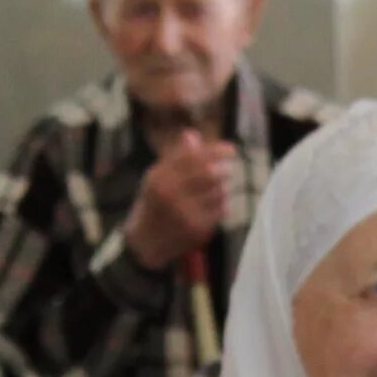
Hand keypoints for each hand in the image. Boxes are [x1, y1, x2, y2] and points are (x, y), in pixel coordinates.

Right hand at [124, 132, 239, 271]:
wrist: (145, 242)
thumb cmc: (153, 203)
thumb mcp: (157, 176)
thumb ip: (176, 156)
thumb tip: (193, 134)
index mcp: (159, 177)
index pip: (194, 157)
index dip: (216, 151)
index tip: (232, 149)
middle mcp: (170, 194)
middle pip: (209, 173)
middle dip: (224, 169)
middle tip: (228, 169)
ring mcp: (184, 213)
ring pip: (218, 191)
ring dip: (223, 187)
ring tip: (217, 188)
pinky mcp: (197, 229)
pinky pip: (221, 209)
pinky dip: (222, 204)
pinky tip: (213, 204)